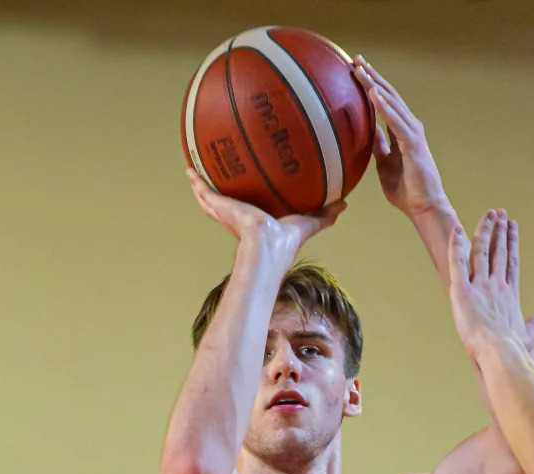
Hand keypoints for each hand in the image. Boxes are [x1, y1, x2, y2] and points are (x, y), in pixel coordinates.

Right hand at [186, 167, 342, 254]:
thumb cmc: (285, 241)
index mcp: (255, 222)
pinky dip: (196, 181)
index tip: (243, 188)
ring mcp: (226, 212)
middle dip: (218, 192)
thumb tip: (344, 204)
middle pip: (224, 203)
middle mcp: (238, 218)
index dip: (244, 201)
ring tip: (193, 170)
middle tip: (213, 177)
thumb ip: (324, 214)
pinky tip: (189, 169)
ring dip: (201, 186)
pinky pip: (205, 192)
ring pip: (210, 197)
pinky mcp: (219, 207)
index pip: (248, 209)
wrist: (267, 245)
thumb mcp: (307, 222)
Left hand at [352, 57, 448, 220]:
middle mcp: (409, 128)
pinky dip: (385, 107)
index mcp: (402, 132)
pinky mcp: (413, 145)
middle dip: (373, 77)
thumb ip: (380, 147)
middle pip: (389, 96)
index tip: (357, 71)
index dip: (372, 85)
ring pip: (393, 104)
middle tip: (357, 59)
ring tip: (362, 71)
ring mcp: (413, 135)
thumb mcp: (385, 165)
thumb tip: (370, 132)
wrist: (423, 207)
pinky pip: (396, 122)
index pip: (385, 103)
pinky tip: (374, 94)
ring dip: (377, 86)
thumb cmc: (406, 190)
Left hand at [448, 209, 531, 352]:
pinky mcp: (462, 290)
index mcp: (509, 294)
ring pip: (481, 251)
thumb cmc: (513, 349)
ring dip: (484, 230)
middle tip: (501, 213)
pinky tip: (457, 229)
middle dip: (499, 231)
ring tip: (488, 214)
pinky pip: (458, 262)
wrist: (500, 353)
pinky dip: (456, 245)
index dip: (512, 243)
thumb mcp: (527, 335)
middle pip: (498, 251)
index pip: (511, 262)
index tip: (513, 227)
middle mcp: (496, 285)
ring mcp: (480, 285)